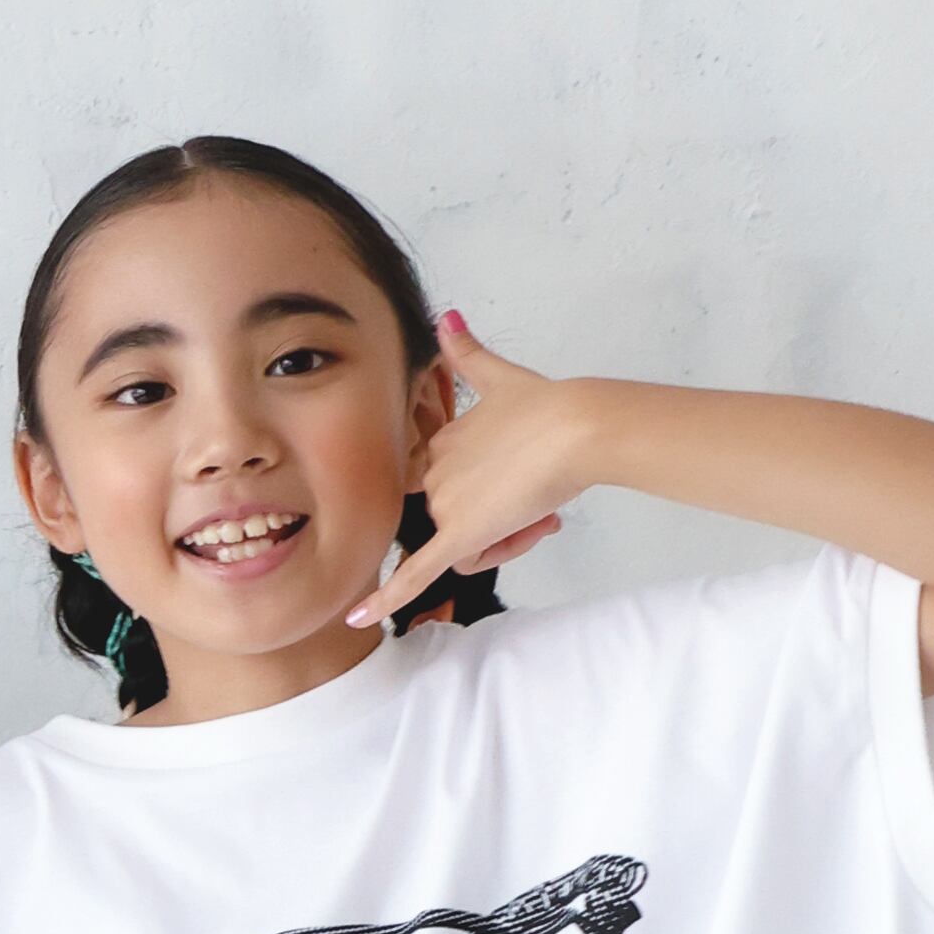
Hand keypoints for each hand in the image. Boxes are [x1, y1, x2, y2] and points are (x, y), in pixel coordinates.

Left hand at [348, 314, 599, 620]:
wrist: (577, 428)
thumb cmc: (552, 408)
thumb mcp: (503, 377)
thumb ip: (468, 353)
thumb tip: (447, 314)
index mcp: (443, 445)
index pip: (451, 490)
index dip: (488, 499)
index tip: (528, 489)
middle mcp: (436, 474)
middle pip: (460, 525)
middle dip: (504, 526)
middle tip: (543, 510)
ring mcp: (446, 503)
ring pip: (466, 552)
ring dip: (506, 546)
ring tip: (542, 519)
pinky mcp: (460, 534)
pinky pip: (414, 575)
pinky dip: (384, 599)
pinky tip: (357, 619)